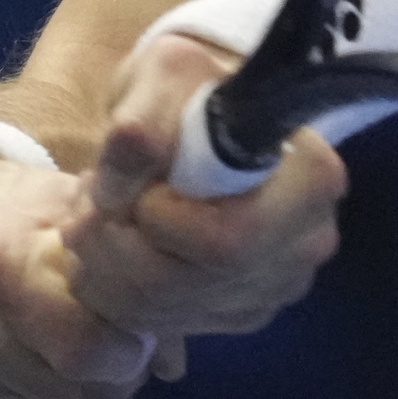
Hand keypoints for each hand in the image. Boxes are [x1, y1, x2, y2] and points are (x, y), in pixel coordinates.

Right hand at [0, 145, 158, 398]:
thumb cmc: (9, 212)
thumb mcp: (71, 209)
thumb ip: (131, 267)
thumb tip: (173, 360)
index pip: (86, 350)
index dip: (128, 350)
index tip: (135, 333)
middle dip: (116, 383)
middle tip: (116, 351)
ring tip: (78, 360)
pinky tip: (43, 379)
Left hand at [59, 32, 350, 342]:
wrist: (198, 115)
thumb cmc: (193, 87)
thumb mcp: (165, 74)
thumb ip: (142, 120)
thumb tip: (121, 175)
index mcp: (312, 182)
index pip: (226, 241)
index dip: (158, 219)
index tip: (127, 176)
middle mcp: (305, 246)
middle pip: (188, 285)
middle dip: (115, 248)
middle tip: (85, 203)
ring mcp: (274, 287)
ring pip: (165, 312)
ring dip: (102, 270)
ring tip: (88, 217)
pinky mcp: (238, 312)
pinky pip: (160, 324)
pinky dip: (114, 291)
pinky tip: (112, 244)